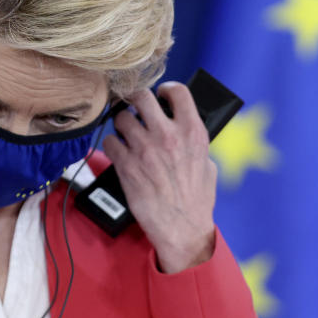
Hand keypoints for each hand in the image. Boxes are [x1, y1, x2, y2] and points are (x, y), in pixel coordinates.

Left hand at [102, 82, 216, 272]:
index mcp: (192, 132)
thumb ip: (193, 141)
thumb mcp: (207, 164)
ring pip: (121, 118)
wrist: (182, 229)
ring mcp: (144, 149)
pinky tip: (120, 153)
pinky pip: (110, 142)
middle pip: (141, 96)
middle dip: (134, 99)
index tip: (160, 95)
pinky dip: (113, 146)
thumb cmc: (196, 200)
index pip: (177, 91)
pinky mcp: (126, 165)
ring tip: (127, 133)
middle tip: (133, 107)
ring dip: (122, 124)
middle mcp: (168, 135)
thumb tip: (181, 126)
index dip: (165, 89)